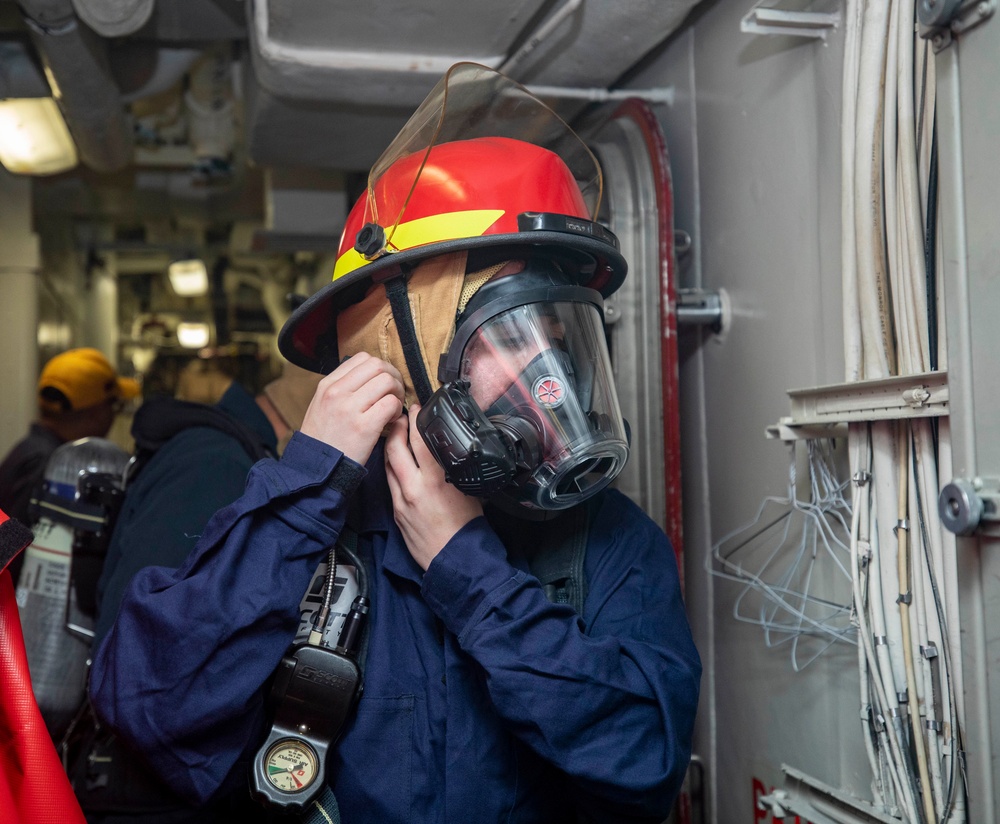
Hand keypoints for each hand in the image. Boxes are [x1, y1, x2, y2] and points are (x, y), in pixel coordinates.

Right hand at [300, 353, 404, 465]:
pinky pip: (390, 404)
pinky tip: (390, 421)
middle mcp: (337, 392)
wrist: (315, 468)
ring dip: (397, 394)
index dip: (380, 368)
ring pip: (387, 382)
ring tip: (392, 409)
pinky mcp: (364, 427)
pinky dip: (396, 410)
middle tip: (394, 394)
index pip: (362, 358)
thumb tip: (369, 377)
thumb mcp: (322, 405)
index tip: (384, 382)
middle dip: (394, 377)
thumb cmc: (324, 438)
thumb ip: (343, 388)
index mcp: (328, 384)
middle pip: (378, 366)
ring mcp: (349, 408)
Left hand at [384, 405, 483, 569]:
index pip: (421, 440)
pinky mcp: (396, 511)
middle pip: (395, 447)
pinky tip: (396, 463)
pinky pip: (389, 483)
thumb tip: (451, 451)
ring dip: (390, 446)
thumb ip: (455, 469)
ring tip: (395, 436)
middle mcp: (415, 487)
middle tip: (400, 417)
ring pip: (388, 463)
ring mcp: (402, 499)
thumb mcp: (468, 490)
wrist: (455, 559)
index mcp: (436, 480)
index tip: (417, 408)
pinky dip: (391, 468)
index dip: (416, 419)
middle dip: (396, 428)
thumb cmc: (467, 528)